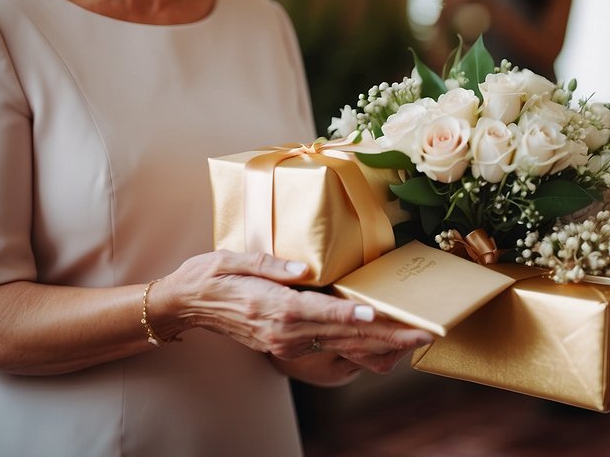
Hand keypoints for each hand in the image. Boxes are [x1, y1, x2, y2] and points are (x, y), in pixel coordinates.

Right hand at [154, 251, 433, 361]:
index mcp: (276, 308)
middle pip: (345, 336)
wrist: (184, 305)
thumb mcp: (236, 260)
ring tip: (415, 340)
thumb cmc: (211, 276)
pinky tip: (384, 346)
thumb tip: (306, 268)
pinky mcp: (287, 345)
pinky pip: (330, 350)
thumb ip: (273, 264)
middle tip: (424, 332)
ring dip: (382, 345)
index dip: (352, 315)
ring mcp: (288, 342)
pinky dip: (360, 349)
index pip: (322, 312)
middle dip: (387, 335)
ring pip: (343, 347)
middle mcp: (286, 330)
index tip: (379, 316)